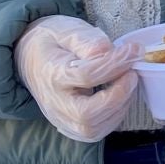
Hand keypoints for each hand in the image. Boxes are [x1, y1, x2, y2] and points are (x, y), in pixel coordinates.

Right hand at [13, 15, 140, 142]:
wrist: (30, 58)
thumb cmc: (52, 41)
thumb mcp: (66, 30)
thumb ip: (87, 40)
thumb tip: (109, 52)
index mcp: (52, 74)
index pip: (86, 76)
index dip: (115, 63)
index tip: (134, 50)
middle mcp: (53, 102)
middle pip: (87, 114)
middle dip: (118, 96)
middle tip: (131, 74)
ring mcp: (59, 118)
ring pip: (92, 129)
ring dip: (119, 108)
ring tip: (127, 83)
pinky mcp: (68, 126)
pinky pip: (93, 133)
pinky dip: (113, 119)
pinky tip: (120, 98)